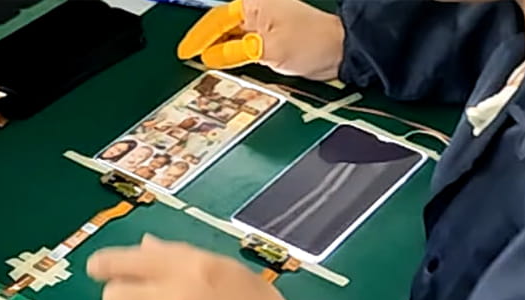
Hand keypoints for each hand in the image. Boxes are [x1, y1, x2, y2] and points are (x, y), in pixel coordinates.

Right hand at [177, 0, 344, 79]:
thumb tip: (210, 57)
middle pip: (221, 28)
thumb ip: (235, 52)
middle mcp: (257, 11)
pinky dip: (232, 57)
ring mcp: (263, 26)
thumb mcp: (268, 49)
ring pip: (231, 39)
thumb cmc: (311, 42)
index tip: (185, 53)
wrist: (339, 51)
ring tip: (202, 67)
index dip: (198, 38)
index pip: (216, 20)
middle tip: (189, 61)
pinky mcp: (270, 41)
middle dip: (205, 44)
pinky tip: (225, 68)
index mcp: (254, 4)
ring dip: (217, 52)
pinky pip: (243, 48)